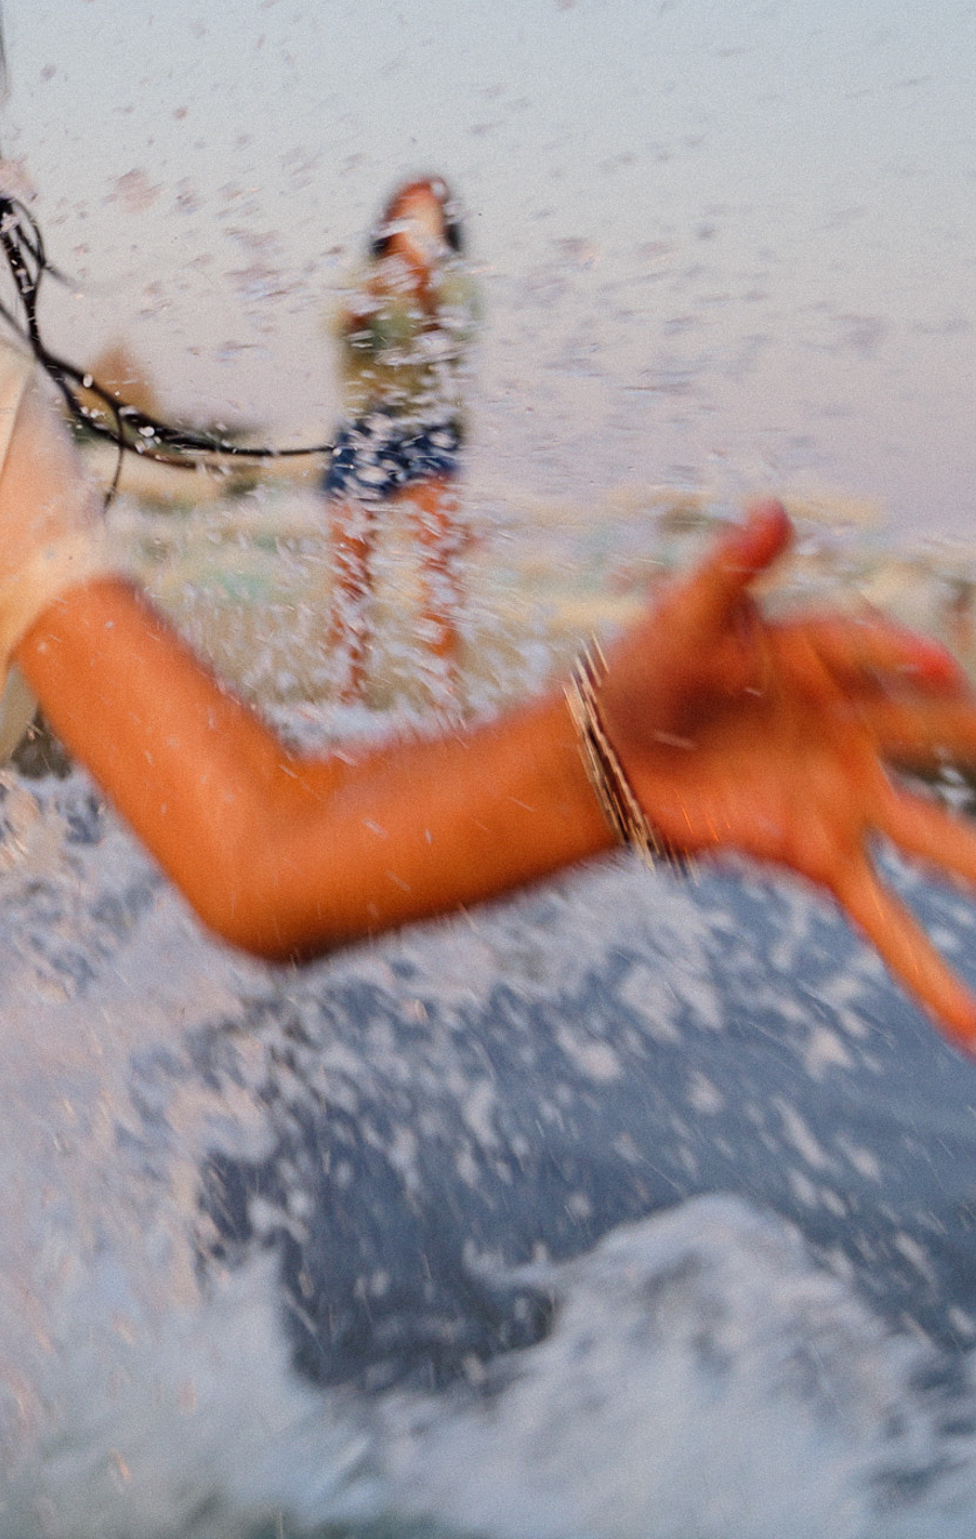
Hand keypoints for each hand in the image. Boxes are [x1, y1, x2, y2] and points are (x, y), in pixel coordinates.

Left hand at [601, 501, 975, 1042]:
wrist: (598, 753)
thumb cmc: (638, 671)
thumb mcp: (679, 619)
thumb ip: (730, 571)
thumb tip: (772, 510)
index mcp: (825, 664)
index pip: (882, 653)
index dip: (909, 658)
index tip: (939, 668)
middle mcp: (854, 734)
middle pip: (945, 743)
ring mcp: (845, 801)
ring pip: (939, 843)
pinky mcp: (816, 856)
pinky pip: (882, 920)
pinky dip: (931, 975)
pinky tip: (970, 1028)